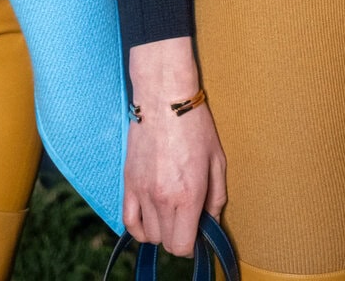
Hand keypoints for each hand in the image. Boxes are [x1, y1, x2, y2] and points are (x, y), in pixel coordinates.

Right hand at [122, 37, 227, 256]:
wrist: (164, 99)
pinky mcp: (128, 182)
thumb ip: (216, 198)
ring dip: (161, 231)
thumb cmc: (195, 126)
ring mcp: (142, 192)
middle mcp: (163, 199)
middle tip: (188, 219)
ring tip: (171, 214)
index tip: (198, 232)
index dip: (193, 245)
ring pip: (148, 234)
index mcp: (189, 195)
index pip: (183, 245)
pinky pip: (128, 220)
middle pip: (166, 243)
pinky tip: (150, 219)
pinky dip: (139, 227)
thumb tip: (212, 222)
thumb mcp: (217, 161)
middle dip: (180, 237)